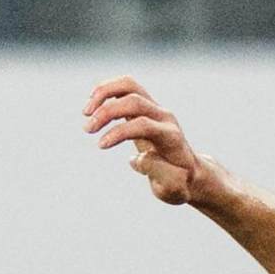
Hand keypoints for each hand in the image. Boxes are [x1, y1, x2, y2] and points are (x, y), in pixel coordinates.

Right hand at [83, 78, 222, 209]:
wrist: (188, 171)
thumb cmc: (179, 182)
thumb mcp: (173, 187)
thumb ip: (159, 173)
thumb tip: (136, 159)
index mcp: (171, 138)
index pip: (143, 124)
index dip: (119, 132)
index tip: (100, 145)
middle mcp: (164, 117)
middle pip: (134, 100)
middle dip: (107, 111)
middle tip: (88, 129)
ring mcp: (155, 108)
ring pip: (130, 85)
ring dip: (104, 93)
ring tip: (86, 112)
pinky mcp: (145, 106)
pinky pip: (126, 87)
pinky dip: (107, 91)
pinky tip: (93, 106)